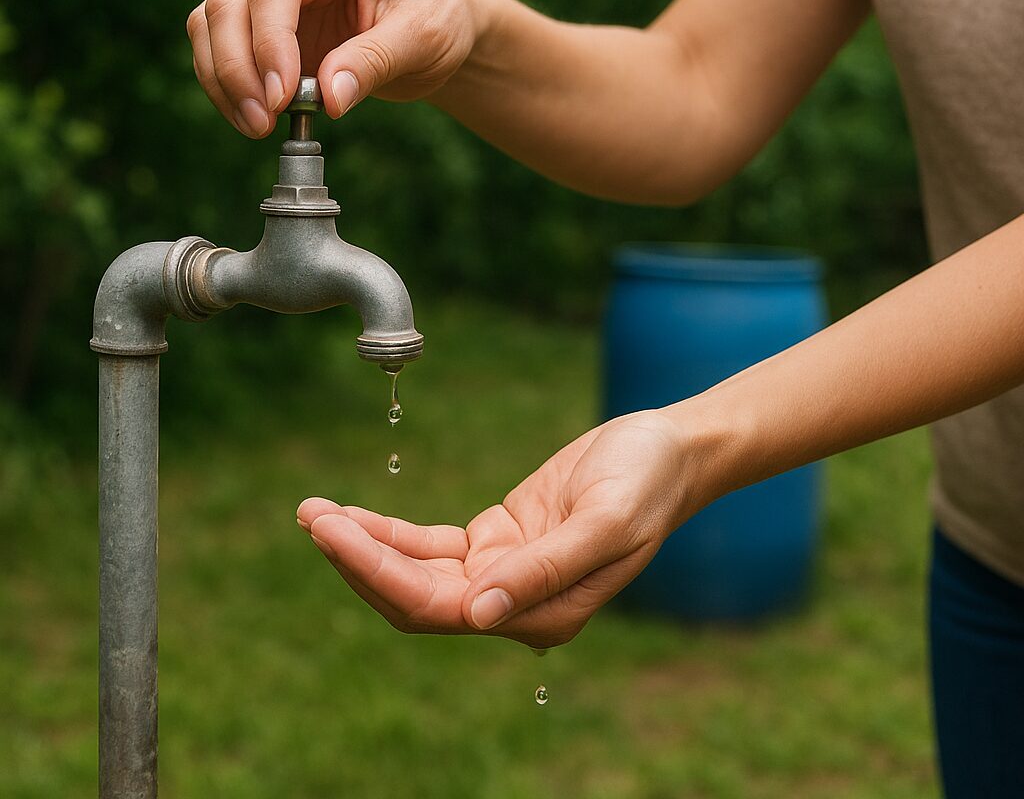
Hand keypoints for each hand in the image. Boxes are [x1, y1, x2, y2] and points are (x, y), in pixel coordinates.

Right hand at [186, 0, 478, 136]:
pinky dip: (226, 87)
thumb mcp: (422, 40)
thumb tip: (328, 97)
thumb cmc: (436, 23)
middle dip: (236, 68)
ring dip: (222, 80)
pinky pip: (219, 50)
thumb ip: (374, 61)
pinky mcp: (260, 27)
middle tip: (261, 122)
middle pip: (230, 4)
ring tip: (256, 127)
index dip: (269, 43)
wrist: (434, 35)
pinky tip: (253, 119)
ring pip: (210, 25)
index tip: (282, 97)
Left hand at [296, 410, 702, 647]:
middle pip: (414, 596)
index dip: (379, 572)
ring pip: (415, 572)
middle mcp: (513, 603)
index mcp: (540, 612)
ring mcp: (502, 572)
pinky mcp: (497, 539)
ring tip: (315, 512)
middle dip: (358, 559)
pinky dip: (390, 532)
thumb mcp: (605, 522)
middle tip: (311, 516)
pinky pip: (430, 544)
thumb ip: (543, 571)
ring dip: (364, 545)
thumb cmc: (648, 482)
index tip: (332, 532)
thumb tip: (476, 614)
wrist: (669, 451)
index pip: (439, 607)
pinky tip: (353, 515)